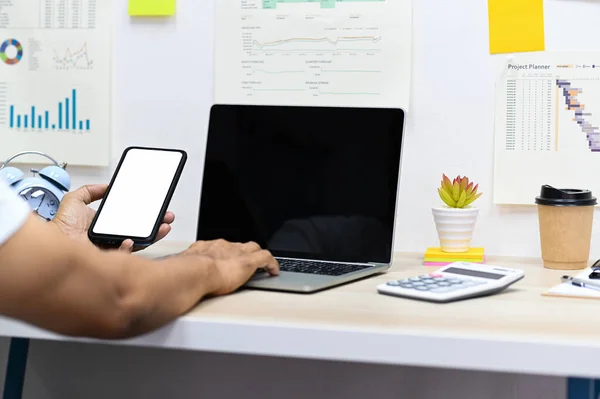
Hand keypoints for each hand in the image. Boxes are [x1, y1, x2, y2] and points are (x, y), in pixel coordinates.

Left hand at [52, 184, 174, 252]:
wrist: (54, 243)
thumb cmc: (61, 228)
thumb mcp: (74, 201)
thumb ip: (88, 191)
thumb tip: (105, 186)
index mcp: (107, 227)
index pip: (132, 221)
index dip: (146, 216)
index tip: (157, 209)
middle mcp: (112, 239)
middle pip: (141, 233)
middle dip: (157, 225)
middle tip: (167, 217)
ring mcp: (113, 251)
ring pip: (140, 244)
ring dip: (153, 236)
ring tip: (162, 227)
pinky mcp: (110, 260)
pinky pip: (125, 256)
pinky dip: (129, 248)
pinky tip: (130, 240)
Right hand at [183, 239, 278, 295]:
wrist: (194, 272)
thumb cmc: (185, 274)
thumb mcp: (182, 269)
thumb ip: (183, 273)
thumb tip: (176, 283)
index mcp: (206, 247)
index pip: (219, 247)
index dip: (226, 253)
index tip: (226, 259)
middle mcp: (222, 246)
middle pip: (238, 245)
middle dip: (243, 252)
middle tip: (246, 262)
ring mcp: (237, 252)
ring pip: (253, 249)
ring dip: (257, 257)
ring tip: (262, 266)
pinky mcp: (249, 261)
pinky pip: (266, 258)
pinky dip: (271, 264)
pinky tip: (274, 271)